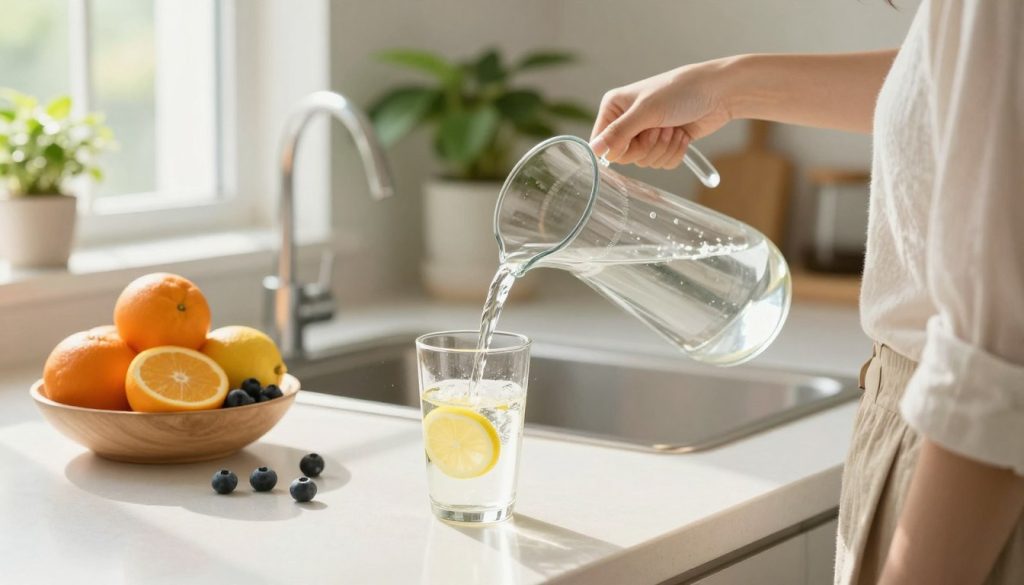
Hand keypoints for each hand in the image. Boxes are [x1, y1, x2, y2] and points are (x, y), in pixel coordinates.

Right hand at [589, 59, 733, 167]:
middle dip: (648, 147)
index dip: (621, 148)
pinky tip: (682, 134)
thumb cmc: (681, 92)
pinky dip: (674, 152)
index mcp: (614, 108)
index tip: (638, 136)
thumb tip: (594, 150)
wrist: (718, 93)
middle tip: (659, 129)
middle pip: (626, 157)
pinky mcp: (664, 144)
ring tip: (674, 128)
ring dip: (664, 148)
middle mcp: (627, 121)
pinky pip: (662, 163)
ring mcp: (646, 133)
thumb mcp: (646, 111)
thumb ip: (618, 132)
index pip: (603, 144)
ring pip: (645, 162)